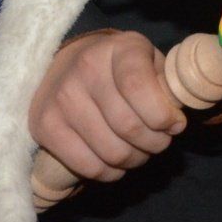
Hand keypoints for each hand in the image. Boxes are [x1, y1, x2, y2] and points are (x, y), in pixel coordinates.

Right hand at [28, 30, 184, 183]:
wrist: (67, 63)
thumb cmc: (119, 67)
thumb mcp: (148, 61)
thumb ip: (165, 85)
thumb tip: (177, 121)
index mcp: (119, 49)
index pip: (139, 88)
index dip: (162, 116)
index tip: (175, 125)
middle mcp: (86, 69)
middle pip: (128, 126)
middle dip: (154, 144)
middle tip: (159, 143)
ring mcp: (62, 98)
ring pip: (111, 151)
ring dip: (134, 160)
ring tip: (139, 152)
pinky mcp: (44, 125)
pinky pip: (87, 165)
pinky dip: (109, 173)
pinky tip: (116, 163)